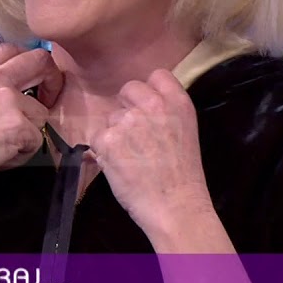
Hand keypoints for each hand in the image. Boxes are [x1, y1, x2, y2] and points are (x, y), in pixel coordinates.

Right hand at [0, 44, 62, 193]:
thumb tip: (10, 90)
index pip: (13, 49)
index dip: (28, 63)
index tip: (32, 80)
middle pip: (41, 61)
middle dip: (52, 79)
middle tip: (47, 99)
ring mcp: (9, 99)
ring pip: (40, 113)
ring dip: (28, 131)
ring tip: (0, 146)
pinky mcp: (18, 125)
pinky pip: (36, 139)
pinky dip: (22, 153)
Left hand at [91, 69, 212, 239]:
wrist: (176, 207)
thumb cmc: (183, 176)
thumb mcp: (185, 132)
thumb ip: (165, 113)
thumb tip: (139, 107)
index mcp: (177, 101)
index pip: (157, 75)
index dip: (149, 91)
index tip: (149, 108)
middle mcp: (152, 104)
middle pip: (128, 89)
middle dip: (127, 108)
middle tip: (136, 135)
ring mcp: (128, 120)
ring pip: (111, 117)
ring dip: (115, 133)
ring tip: (131, 158)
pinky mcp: (108, 139)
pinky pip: (97, 137)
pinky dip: (103, 151)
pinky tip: (120, 166)